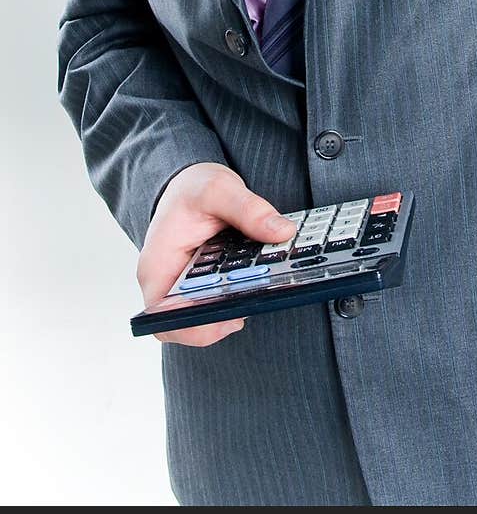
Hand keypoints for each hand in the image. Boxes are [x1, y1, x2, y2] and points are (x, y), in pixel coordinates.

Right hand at [137, 163, 294, 345]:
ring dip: (237, 306)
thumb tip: (282, 232)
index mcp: (157, 267)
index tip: (232, 317)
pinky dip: (240, 295)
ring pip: (208, 315)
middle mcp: (167, 285)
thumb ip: (249, 210)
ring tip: (268, 288)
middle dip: (227, 316)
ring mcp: (184, 288)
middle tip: (261, 300)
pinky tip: (263, 281)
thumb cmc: (191, 188)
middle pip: (193, 322)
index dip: (197, 328)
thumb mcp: (218, 188)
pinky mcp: (204, 285)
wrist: (188, 184)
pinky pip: (220, 301)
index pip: (166, 320)